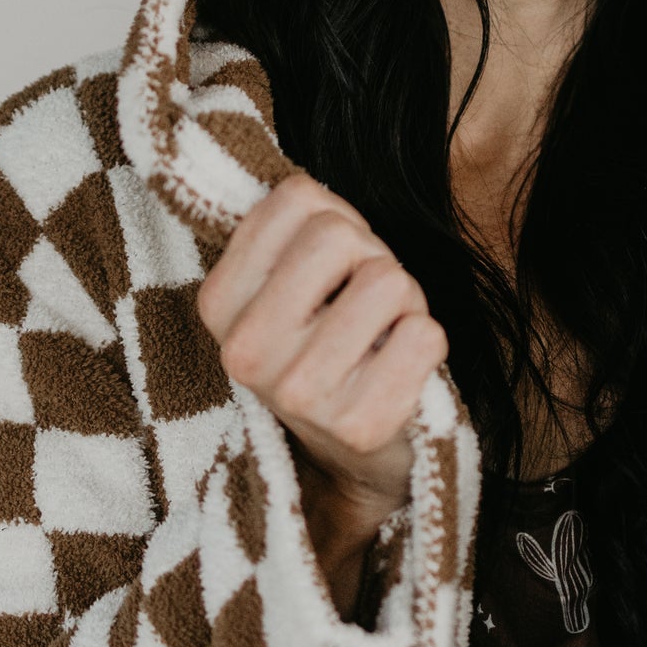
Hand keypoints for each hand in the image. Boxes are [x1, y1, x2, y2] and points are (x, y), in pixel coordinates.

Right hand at [196, 173, 446, 611]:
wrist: (357, 457)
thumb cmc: (332, 344)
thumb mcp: (289, 283)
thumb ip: (291, 226)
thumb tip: (308, 188)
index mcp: (217, 306)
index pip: (297, 198)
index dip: (334, 221)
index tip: (327, 270)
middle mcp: (246, 353)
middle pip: (341, 236)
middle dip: (372, 259)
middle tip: (363, 307)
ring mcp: (299, 394)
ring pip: (389, 281)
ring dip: (404, 302)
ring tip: (382, 338)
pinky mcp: (359, 426)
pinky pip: (426, 335)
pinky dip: (428, 343)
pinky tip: (399, 372)